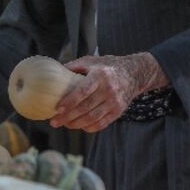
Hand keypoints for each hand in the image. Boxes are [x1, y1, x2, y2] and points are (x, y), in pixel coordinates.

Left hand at [49, 53, 168, 132]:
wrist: (134, 73)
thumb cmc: (108, 66)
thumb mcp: (91, 61)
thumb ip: (73, 67)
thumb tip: (54, 73)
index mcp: (100, 75)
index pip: (83, 91)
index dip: (70, 101)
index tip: (58, 109)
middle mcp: (109, 89)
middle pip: (86, 107)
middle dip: (68, 117)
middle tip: (54, 122)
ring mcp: (115, 102)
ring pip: (93, 118)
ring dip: (76, 124)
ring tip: (65, 125)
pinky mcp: (118, 111)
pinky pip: (102, 123)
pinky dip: (89, 127)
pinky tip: (80, 126)